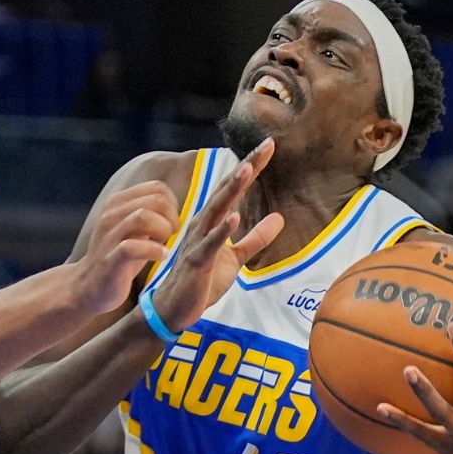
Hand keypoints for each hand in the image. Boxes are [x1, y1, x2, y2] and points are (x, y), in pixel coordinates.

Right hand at [74, 180, 180, 313]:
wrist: (90, 286)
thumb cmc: (120, 256)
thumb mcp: (135, 229)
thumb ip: (151, 214)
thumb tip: (178, 208)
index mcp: (118, 202)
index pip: (157, 188)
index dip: (173, 205)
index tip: (171, 224)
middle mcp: (111, 214)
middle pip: (156, 200)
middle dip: (172, 218)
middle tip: (171, 237)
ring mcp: (109, 235)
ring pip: (143, 216)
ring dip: (163, 230)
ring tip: (164, 245)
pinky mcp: (111, 258)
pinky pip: (133, 247)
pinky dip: (154, 250)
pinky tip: (161, 257)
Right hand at [152, 138, 283, 329]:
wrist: (172, 309)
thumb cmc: (201, 281)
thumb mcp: (235, 258)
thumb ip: (257, 238)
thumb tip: (280, 218)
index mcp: (212, 221)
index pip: (234, 189)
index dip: (251, 167)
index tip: (269, 145)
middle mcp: (203, 224)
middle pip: (226, 190)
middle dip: (246, 167)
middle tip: (266, 144)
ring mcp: (198, 241)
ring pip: (216, 210)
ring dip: (231, 190)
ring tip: (247, 169)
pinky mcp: (197, 261)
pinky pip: (210, 244)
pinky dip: (221, 230)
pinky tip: (233, 218)